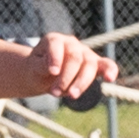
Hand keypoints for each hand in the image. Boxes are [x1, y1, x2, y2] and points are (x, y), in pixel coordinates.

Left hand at [0, 30, 114, 106]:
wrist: (44, 71)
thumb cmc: (33, 69)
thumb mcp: (27, 69)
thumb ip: (32, 68)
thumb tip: (34, 71)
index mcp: (53, 41)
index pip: (56, 44)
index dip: (55, 57)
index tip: (50, 72)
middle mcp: (70, 44)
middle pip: (75, 56)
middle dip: (67, 75)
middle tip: (55, 92)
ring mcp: (82, 54)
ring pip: (88, 63)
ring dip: (81, 81)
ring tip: (69, 96)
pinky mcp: (92, 65)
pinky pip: (103, 65)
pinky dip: (108, 70)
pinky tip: (111, 78)